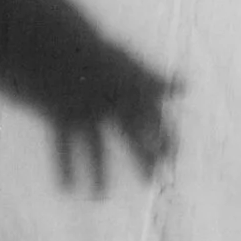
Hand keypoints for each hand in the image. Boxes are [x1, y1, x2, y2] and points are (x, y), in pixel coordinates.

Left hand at [48, 43, 180, 192]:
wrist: (54, 43)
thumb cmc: (94, 53)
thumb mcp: (126, 68)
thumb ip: (154, 79)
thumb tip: (186, 87)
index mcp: (127, 88)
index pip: (153, 118)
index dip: (164, 137)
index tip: (173, 157)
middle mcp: (108, 102)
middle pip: (129, 135)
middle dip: (141, 157)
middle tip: (152, 180)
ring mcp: (85, 110)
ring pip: (95, 146)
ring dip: (97, 171)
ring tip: (98, 197)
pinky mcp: (61, 114)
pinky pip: (63, 145)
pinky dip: (65, 166)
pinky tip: (66, 188)